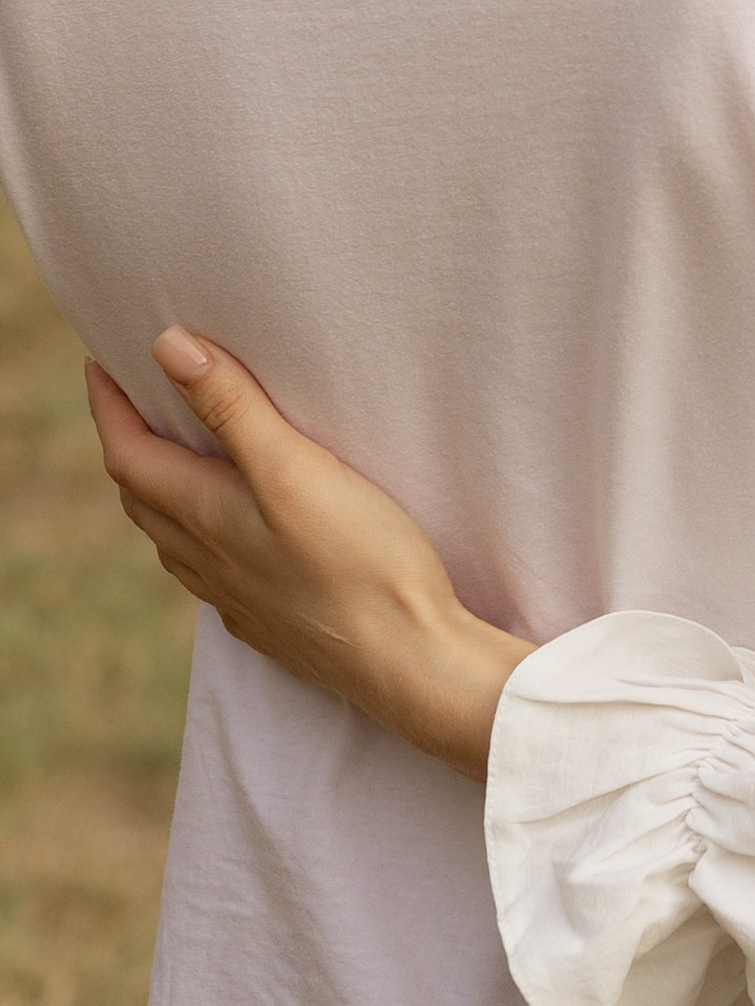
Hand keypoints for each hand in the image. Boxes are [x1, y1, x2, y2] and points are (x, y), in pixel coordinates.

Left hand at [87, 331, 529, 778]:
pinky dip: (197, 534)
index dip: (108, 406)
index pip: (129, 454)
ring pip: (172, 537)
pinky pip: (208, 571)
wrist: (405, 657)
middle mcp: (207, 560)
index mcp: (204, 518)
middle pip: (143, 495)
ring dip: (159, 489)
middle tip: (133, 396)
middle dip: (128, 441)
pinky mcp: (269, 619)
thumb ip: (232, 408)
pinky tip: (226, 533)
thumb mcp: (293, 467)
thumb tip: (168, 348)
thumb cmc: (357, 558)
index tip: (99, 361)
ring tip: (174, 453)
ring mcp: (236, 596)